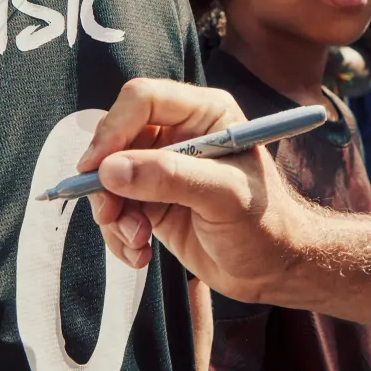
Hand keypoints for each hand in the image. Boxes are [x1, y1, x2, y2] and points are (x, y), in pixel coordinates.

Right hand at [80, 79, 318, 304]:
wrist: (273, 269)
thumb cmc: (265, 224)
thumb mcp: (223, 196)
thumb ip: (169, 178)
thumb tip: (110, 170)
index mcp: (203, 112)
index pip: (142, 100)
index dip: (114, 129)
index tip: (97, 168)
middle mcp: (178, 133)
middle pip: (116, 139)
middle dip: (107, 180)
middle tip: (109, 214)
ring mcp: (162, 168)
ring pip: (109, 178)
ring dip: (113, 214)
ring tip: (135, 241)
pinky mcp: (151, 200)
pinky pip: (115, 208)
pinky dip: (118, 234)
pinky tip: (138, 253)